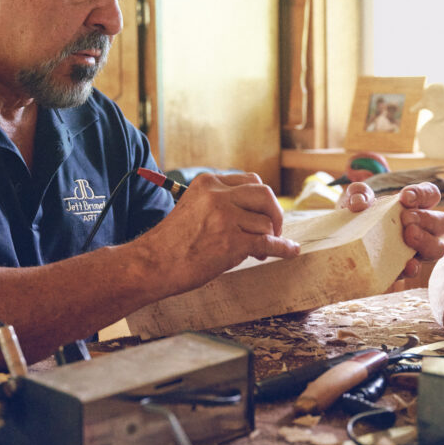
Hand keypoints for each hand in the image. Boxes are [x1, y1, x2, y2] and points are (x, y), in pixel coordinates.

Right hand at [138, 172, 299, 294]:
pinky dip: (283, 248)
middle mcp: (218, 195)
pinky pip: (268, 243)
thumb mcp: (192, 207)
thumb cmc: (171, 242)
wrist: (153, 263)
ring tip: (258, 251)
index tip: (262, 213)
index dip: (261, 199)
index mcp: (208, 183)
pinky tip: (290, 251)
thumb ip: (219, 203)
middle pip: (265, 194)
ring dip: (268, 237)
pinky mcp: (232, 242)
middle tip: (273, 229)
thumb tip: (253, 214)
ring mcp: (226, 218)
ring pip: (265, 222)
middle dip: (274, 213)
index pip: (249, 180)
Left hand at [341, 181, 443, 277]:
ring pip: (438, 248)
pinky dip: (413, 267)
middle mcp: (421, 227)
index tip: (405, 197)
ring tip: (408, 235)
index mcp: (413, 205)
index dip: (424, 194)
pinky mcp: (403, 268)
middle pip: (442, 222)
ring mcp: (415, 249)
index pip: (431, 194)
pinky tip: (407, 265)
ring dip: (426, 241)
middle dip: (426, 219)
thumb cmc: (356, 215)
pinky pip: (416, 269)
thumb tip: (359, 203)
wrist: (342, 242)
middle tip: (406, 218)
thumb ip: (358, 193)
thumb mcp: (355, 200)